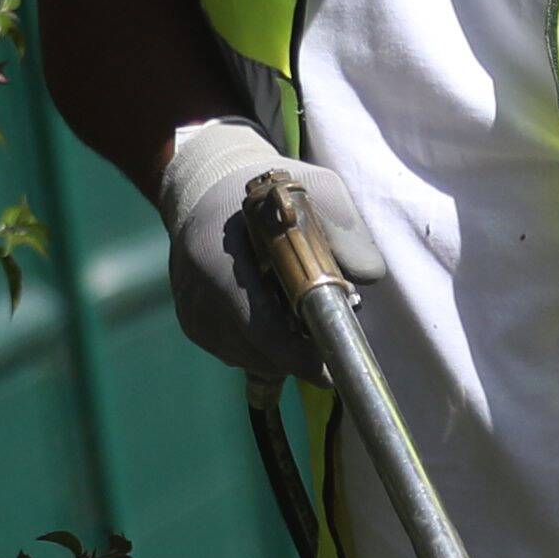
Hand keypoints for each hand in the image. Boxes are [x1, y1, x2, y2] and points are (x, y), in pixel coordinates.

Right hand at [152, 118, 335, 380]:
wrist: (207, 187)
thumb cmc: (269, 192)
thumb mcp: (315, 191)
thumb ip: (343, 230)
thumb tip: (366, 278)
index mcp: (217, 259)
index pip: (260, 329)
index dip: (299, 356)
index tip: (331, 370)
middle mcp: (196, 293)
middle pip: (259, 353)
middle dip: (301, 354)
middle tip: (330, 337)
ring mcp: (191, 314)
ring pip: (252, 360)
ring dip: (285, 353)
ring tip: (305, 321)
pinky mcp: (194, 326)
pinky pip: (239, 355)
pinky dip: (267, 349)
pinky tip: (280, 320)